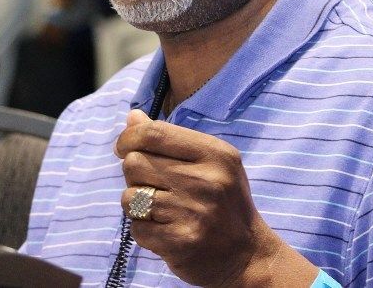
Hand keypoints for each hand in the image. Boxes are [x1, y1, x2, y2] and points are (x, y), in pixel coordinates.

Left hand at [115, 110, 317, 286]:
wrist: (248, 255)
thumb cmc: (224, 201)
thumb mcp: (210, 161)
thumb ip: (170, 139)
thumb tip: (132, 117)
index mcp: (214, 154)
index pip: (153, 133)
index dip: (128, 138)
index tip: (124, 147)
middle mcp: (204, 181)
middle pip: (134, 163)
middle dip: (135, 174)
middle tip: (154, 185)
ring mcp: (192, 213)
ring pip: (130, 197)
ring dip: (137, 205)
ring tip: (160, 209)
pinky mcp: (179, 243)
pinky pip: (136, 229)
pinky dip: (144, 230)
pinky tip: (165, 229)